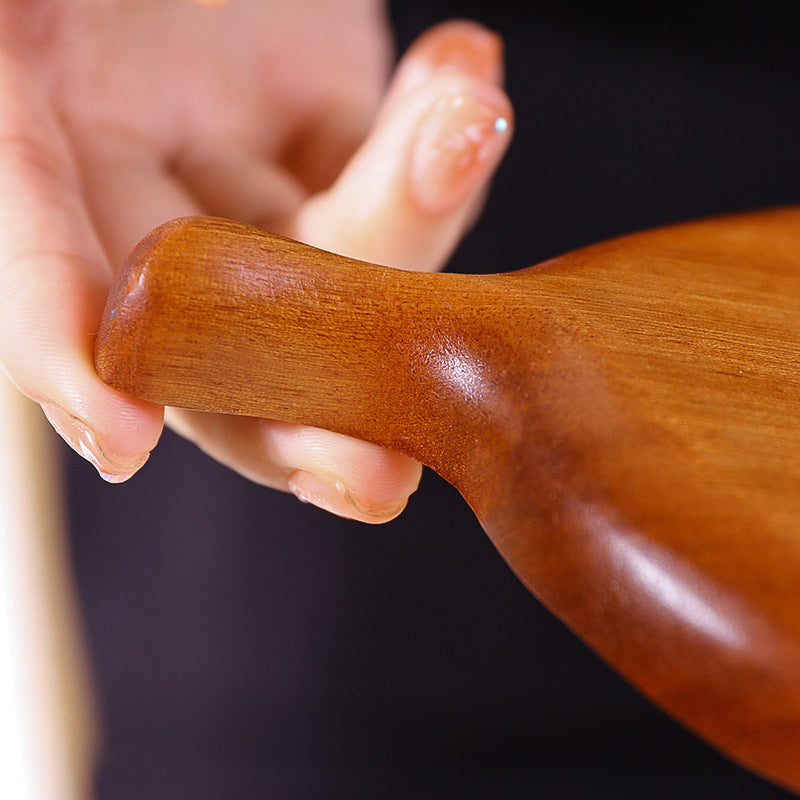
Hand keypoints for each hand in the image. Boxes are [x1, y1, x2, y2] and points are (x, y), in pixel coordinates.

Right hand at [0, 0, 511, 521]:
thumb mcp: (29, 34)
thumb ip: (19, 163)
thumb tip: (67, 281)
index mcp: (23, 151)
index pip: (46, 280)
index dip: (70, 363)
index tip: (119, 439)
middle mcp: (142, 188)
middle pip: (225, 339)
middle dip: (299, 415)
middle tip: (374, 483)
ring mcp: (247, 161)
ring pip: (336, 257)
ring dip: (412, 213)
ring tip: (468, 116)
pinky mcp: (337, 123)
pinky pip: (400, 166)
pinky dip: (441, 140)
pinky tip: (468, 82)